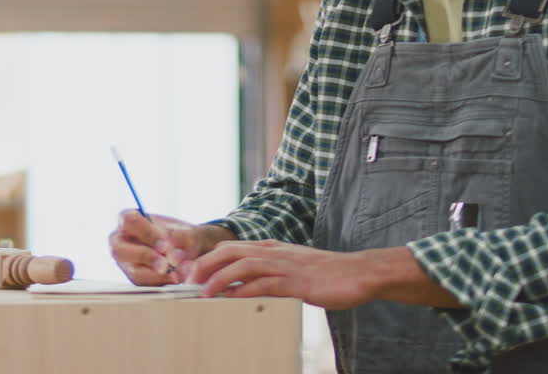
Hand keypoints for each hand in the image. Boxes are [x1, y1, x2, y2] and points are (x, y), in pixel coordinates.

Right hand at [108, 210, 233, 284]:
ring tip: (178, 274)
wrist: (189, 252)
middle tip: (166, 265)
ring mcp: (126, 262)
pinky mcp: (135, 279)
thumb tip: (173, 249)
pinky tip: (177, 279)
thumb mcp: (187, 231)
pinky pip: (144, 285)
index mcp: (129, 220)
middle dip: (145, 257)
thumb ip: (182, 236)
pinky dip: (162, 283)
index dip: (146, 233)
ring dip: (157, 275)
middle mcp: (121, 241)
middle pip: (119, 249)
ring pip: (133, 271)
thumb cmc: (182, 236)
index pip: (129, 221)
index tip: (165, 245)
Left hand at [187, 240, 375, 309]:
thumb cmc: (327, 274)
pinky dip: (245, 291)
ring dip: (220, 278)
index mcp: (273, 248)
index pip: (233, 247)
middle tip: (189, 280)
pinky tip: (232, 299)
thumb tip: (245, 287)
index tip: (193, 272)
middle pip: (231, 252)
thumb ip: (270, 273)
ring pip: (243, 265)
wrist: (358, 273)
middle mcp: (275, 252)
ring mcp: (285, 266)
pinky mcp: (296, 282)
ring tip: (204, 292)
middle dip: (206, 265)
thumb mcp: (293, 268)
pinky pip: (265, 284)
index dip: (209, 258)